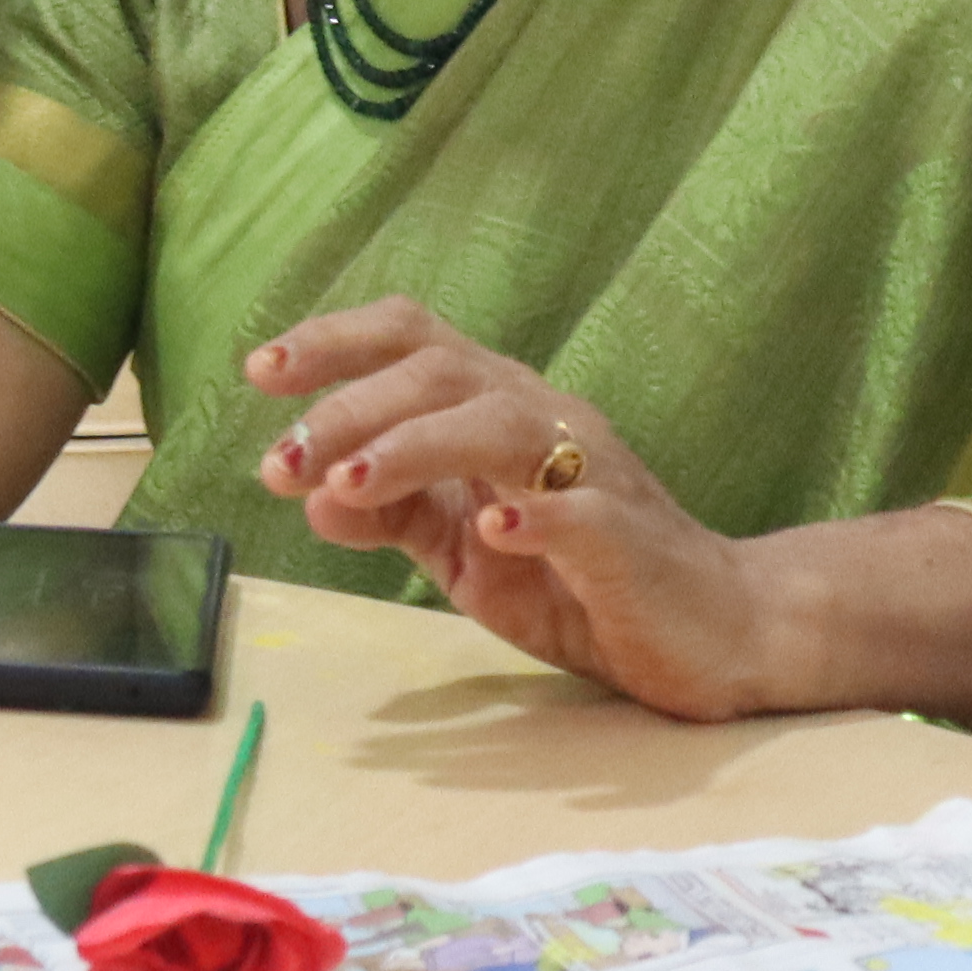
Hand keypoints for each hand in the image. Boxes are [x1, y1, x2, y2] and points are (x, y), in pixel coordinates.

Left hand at [247, 301, 783, 720]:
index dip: (336, 342)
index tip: (260, 370)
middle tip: (282, 462)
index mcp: (499, 412)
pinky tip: (488, 528)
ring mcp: (594, 477)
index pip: (414, 341)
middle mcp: (546, 422)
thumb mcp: (463, 549)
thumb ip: (393, 516)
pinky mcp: (632, 543)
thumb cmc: (579, 579)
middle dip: (351, 409)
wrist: (711, 629)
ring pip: (503, 425)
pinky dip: (535, 517)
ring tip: (347, 483)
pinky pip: (585, 515)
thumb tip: (313, 496)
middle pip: (444, 372)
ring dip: (414, 448)